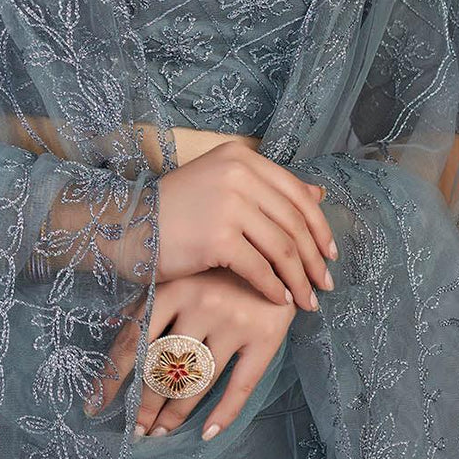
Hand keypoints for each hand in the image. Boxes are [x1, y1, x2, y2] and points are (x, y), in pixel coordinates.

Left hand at [86, 269, 297, 438]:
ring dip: (175, 415)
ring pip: (197, 383)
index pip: (134, 342)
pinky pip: (240, 387)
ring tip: (160, 433)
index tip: (95, 406)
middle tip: (134, 431)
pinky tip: (207, 433)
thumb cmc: (220, 266)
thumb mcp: (183, 273)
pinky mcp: (266, 337)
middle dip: (144, 405)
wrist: (279, 249)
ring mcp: (235, 321)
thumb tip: (114, 332)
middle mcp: (201, 304)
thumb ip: (151, 302)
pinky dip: (223, 414)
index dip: (113, 379)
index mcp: (173, 287)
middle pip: (163, 367)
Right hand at [156, 140, 336, 312]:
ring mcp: (228, 203)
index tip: (329, 253)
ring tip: (308, 300)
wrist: (128, 226)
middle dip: (315, 258)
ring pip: (282, 247)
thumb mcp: (223, 186)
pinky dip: (274, 288)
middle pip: (294, 221)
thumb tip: (318, 193)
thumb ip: (267, 188)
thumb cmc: (175, 210)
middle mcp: (237, 173)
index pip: (296, 192)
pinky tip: (280, 301)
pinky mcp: (218, 236)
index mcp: (241, 158)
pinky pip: (260, 268)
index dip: (320, 226)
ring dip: (300, 279)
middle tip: (325, 284)